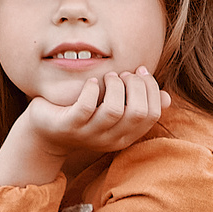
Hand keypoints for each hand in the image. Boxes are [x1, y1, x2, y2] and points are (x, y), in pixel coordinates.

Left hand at [0, 68, 172, 185]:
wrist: (45, 132)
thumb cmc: (84, 116)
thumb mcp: (113, 111)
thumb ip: (138, 105)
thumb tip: (166, 99)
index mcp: (126, 135)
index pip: (151, 114)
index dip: (150, 89)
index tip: (140, 72)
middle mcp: (111, 139)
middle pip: (137, 112)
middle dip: (135, 86)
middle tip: (122, 74)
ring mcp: (90, 134)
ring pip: (114, 110)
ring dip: (115, 86)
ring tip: (108, 76)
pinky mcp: (69, 126)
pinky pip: (85, 107)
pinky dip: (91, 89)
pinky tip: (90, 82)